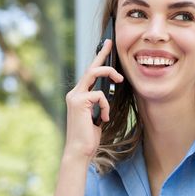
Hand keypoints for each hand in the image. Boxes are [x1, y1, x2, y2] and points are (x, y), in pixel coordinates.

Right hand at [62, 39, 123, 160]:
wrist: (79, 151)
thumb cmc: (89, 137)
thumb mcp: (97, 115)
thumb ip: (99, 103)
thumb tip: (108, 93)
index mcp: (78, 95)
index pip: (89, 73)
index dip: (98, 58)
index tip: (106, 45)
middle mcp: (74, 93)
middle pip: (91, 68)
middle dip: (102, 55)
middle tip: (111, 44)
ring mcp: (75, 96)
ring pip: (94, 73)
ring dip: (109, 74)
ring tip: (120, 80)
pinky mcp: (78, 101)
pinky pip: (99, 95)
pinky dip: (105, 106)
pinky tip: (102, 118)